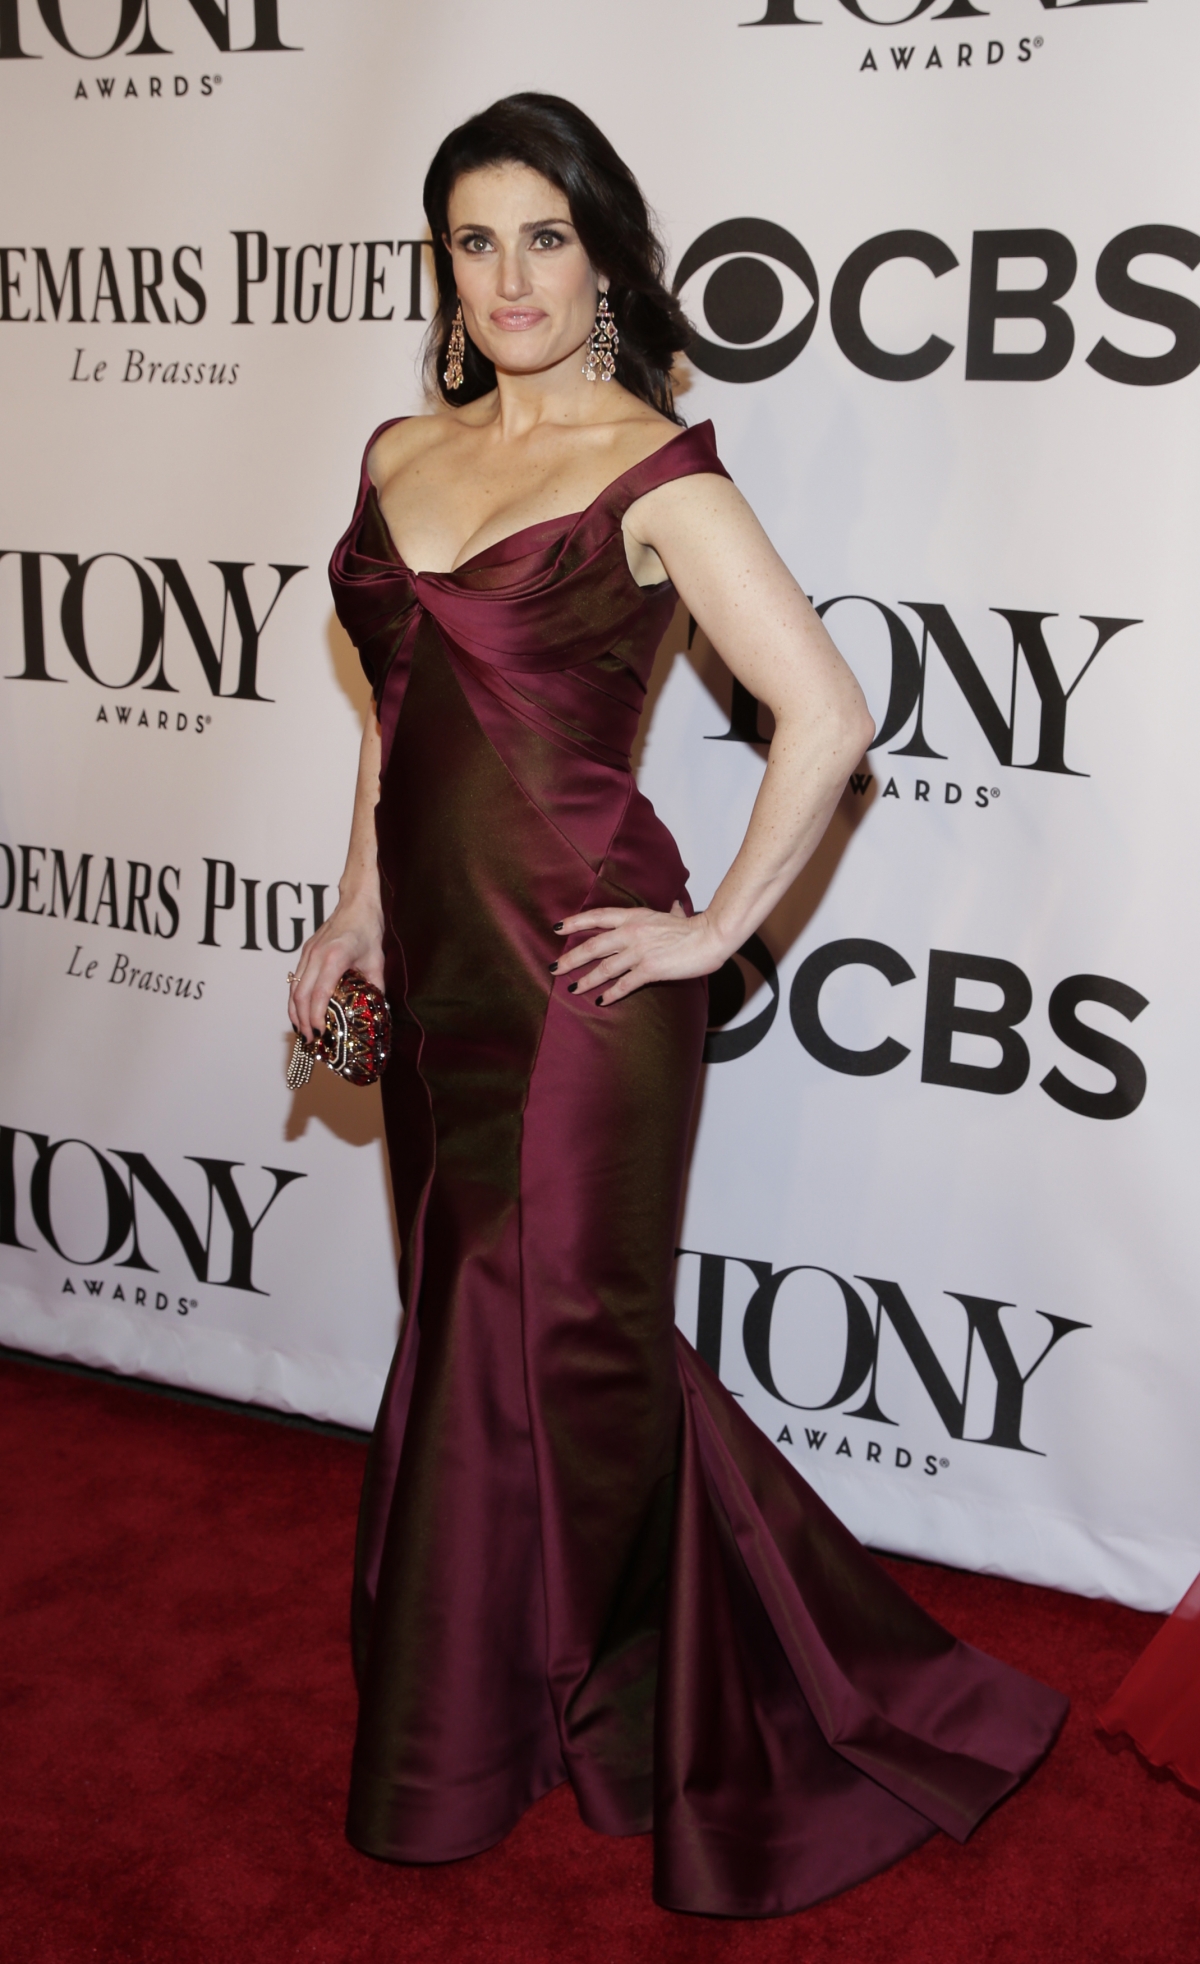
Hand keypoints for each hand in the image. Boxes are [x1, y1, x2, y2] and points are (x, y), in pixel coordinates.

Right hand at [287, 891, 384, 1040]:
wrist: (356, 903)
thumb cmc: (368, 928)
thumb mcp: (377, 960)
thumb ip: (375, 987)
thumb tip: (376, 1011)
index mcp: (335, 957)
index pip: (319, 993)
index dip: (316, 1016)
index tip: (320, 1032)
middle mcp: (316, 955)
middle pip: (300, 994)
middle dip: (301, 1020)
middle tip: (309, 1038)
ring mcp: (307, 953)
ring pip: (293, 988)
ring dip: (294, 1011)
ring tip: (302, 1030)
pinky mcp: (305, 952)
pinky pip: (295, 980)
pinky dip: (295, 998)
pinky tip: (301, 1011)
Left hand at [551, 900, 727, 1004]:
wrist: (710, 938)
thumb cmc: (694, 927)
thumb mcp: (673, 913)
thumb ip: (667, 911)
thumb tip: (673, 905)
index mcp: (635, 916)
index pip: (597, 916)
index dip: (575, 922)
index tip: (557, 928)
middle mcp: (632, 932)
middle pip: (593, 946)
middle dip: (571, 958)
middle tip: (555, 968)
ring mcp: (640, 951)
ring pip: (604, 968)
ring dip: (586, 980)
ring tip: (573, 988)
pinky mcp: (650, 969)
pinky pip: (624, 984)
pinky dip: (611, 994)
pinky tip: (601, 1001)